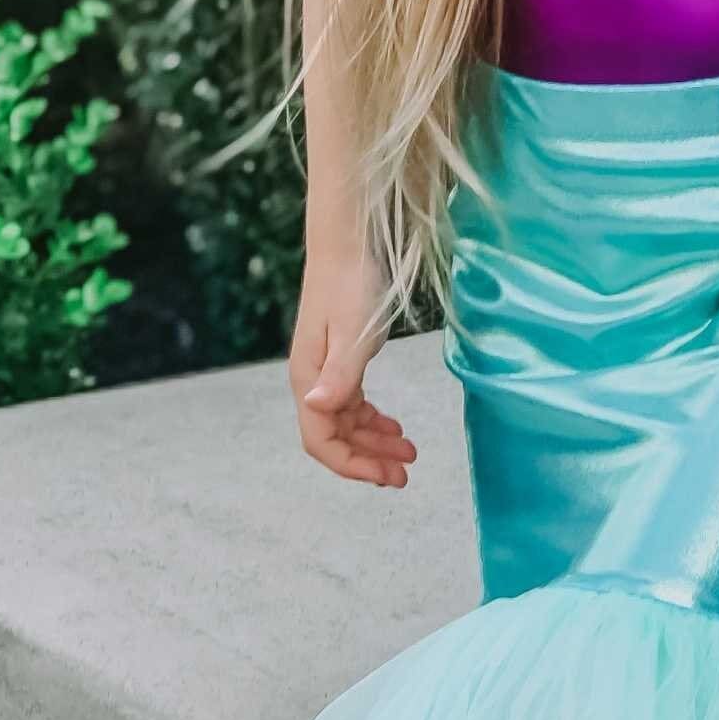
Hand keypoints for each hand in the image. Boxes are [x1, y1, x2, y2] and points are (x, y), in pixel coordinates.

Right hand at [290, 249, 416, 487]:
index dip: (353, 465)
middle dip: (369, 459)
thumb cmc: (351, 282)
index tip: (388, 476)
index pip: (322, 442)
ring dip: (374, 441)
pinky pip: (353, 402)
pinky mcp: (339, 357)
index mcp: (310, 379)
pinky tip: (393, 425)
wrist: (347, 243)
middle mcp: (313, 380)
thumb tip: (317, 408)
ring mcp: (325, 369)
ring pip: (347, 422)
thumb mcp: (353, 331)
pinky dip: (372, 419)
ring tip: (408, 451)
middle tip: (406, 473)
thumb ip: (340, 373)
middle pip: (336, 437)